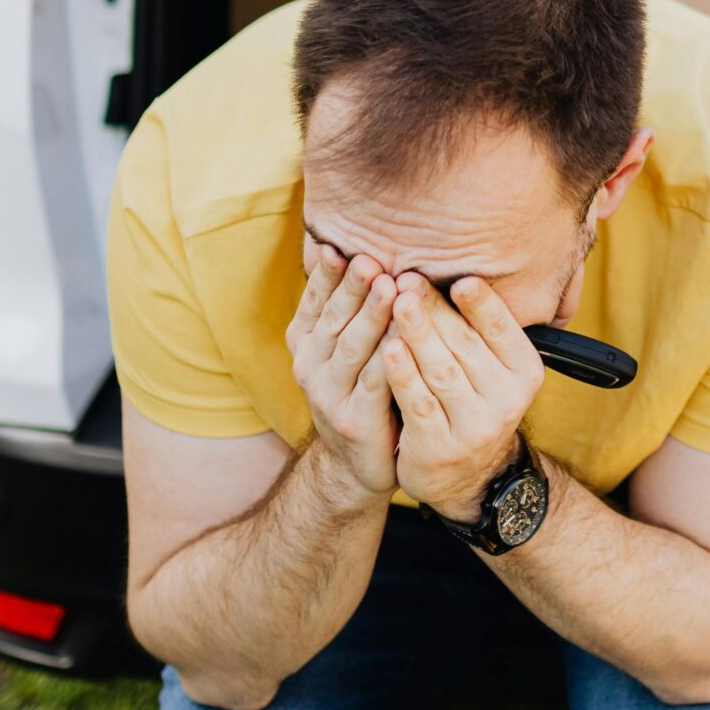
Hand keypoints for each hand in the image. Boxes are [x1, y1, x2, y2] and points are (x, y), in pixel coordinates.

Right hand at [286, 241, 399, 503]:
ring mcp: (330, 395)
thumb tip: (356, 246)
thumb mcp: (343, 347)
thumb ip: (347, 306)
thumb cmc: (360, 388)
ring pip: (352, 347)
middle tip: (368, 259)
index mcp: (305, 343)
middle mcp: (311, 367)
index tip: (340, 246)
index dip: (327, 276)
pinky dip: (389, 357)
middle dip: (351, 288)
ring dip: (370, 316)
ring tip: (388, 287)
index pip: (315, 301)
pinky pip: (375, 382)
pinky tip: (404, 337)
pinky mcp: (355, 419)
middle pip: (334, 319)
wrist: (356, 463)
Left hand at [384, 275, 545, 524]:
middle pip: (465, 345)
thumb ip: (475, 329)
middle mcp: (507, 400)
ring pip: (442, 371)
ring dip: (417, 334)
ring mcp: (475, 428)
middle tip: (408, 278)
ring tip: (395, 303)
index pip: (502, 329)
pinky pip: (419, 404)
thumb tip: (445, 273)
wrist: (466, 476)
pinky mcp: (441, 448)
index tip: (459, 278)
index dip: (480, 303)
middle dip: (435, 310)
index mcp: (524, 372)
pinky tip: (387, 349)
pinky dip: (403, 375)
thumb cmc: (471, 402)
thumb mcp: (489, 369)